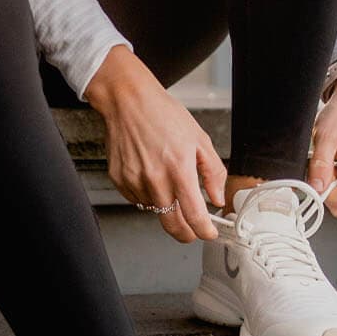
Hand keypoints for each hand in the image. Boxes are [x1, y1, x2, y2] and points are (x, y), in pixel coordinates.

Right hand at [84, 46, 226, 244]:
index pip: (194, 215)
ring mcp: (134, 181)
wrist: (128, 101)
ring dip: (166, 206)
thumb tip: (217, 197)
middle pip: (172, 224)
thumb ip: (213, 172)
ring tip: (167, 179)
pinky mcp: (120, 180)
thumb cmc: (163, 114)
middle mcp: (155, 179)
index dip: (204, 231)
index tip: (209, 234)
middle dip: (186, 233)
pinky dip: (148, 195)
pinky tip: (151, 174)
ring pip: (155, 210)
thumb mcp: (199, 139)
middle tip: (193, 230)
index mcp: (179, 168)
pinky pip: (138, 199)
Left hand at [306, 74, 336, 217]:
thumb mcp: (325, 137)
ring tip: (329, 159)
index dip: (322, 194)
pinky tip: (334, 161)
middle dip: (326, 189)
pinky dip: (333, 179)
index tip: (312, 178)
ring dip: (329, 183)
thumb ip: (320, 165)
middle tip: (321, 165)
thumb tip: (314, 189)